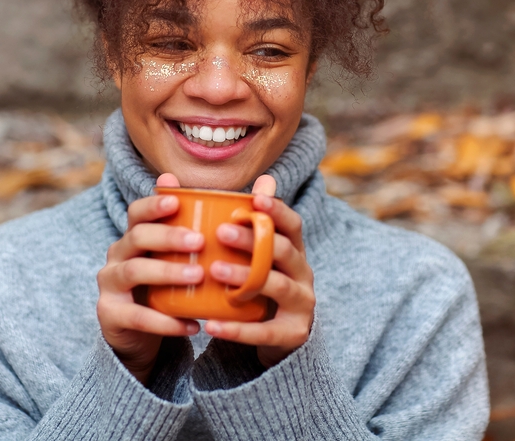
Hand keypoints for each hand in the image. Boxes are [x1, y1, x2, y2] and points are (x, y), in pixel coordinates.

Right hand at [96, 173, 203, 382]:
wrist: (139, 335)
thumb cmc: (170, 286)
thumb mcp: (184, 258)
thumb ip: (215, 225)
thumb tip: (265, 182)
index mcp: (135, 235)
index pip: (138, 211)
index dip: (154, 204)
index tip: (177, 202)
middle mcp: (118, 254)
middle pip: (137, 236)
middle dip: (168, 237)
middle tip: (200, 242)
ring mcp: (110, 284)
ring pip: (134, 271)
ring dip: (167, 273)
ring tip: (198, 277)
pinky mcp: (111, 314)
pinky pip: (137, 316)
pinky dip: (165, 321)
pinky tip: (192, 325)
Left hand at [204, 175, 315, 368]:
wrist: (278, 338)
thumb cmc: (261, 285)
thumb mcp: (259, 255)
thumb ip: (255, 221)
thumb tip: (261, 176)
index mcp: (295, 251)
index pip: (293, 225)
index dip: (277, 210)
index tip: (255, 198)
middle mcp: (303, 274)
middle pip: (282, 252)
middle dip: (253, 241)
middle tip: (220, 232)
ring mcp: (302, 304)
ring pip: (277, 287)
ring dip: (245, 278)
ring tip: (215, 271)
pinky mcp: (292, 333)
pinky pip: (264, 331)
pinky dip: (236, 329)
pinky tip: (210, 323)